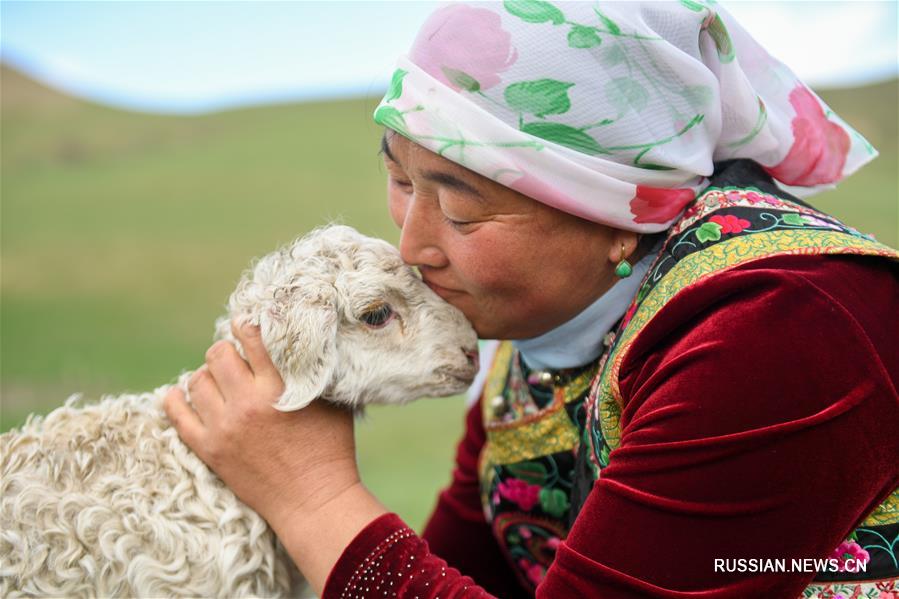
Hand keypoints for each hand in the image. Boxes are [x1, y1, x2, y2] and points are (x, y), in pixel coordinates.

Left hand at [163, 320, 358, 524]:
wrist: (313, 501)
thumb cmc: (330, 450)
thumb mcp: (332, 402)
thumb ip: (316, 371)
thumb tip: (309, 342)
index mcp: (279, 387)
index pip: (252, 337)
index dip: (247, 325)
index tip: (247, 325)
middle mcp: (247, 403)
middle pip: (218, 354)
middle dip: (227, 350)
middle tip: (235, 357)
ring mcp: (224, 427)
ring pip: (197, 380)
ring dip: (208, 374)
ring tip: (219, 380)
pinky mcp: (209, 449)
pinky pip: (178, 415)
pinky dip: (176, 399)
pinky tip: (182, 393)